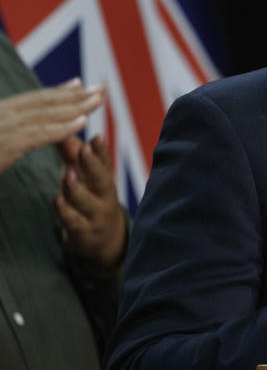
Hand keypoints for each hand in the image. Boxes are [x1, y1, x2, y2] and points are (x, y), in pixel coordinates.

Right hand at [0, 78, 103, 172]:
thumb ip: (6, 128)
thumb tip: (21, 127)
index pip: (33, 99)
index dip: (58, 91)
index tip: (79, 84)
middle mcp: (0, 113)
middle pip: (43, 102)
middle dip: (74, 95)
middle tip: (99, 88)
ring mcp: (2, 127)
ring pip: (46, 114)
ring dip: (76, 107)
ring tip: (98, 100)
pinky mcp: (6, 145)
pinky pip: (40, 133)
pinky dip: (64, 127)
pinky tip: (83, 123)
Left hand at [56, 133, 125, 269]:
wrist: (105, 240)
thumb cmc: (92, 200)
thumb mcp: (86, 178)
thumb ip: (73, 155)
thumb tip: (64, 129)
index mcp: (105, 180)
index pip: (105, 163)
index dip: (101, 150)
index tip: (97, 137)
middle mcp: (105, 197)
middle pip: (102, 179)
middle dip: (94, 164)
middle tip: (85, 150)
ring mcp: (96, 215)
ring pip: (87, 201)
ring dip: (77, 188)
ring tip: (68, 175)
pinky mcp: (85, 232)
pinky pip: (75, 222)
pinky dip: (66, 211)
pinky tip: (58, 201)